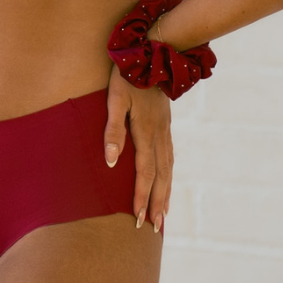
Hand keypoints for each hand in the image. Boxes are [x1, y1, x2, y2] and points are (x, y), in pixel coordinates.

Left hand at [103, 63, 172, 230]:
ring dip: (165, 194)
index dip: (141, 197)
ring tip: (164, 216)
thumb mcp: (114, 100)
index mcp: (146, 132)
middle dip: (157, 204)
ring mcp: (165, 131)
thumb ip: (112, 130)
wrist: (154, 54)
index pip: (144, 173)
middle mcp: (160, 136)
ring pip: (168, 170)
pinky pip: (170, 159)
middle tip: (154, 228)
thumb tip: (112, 162)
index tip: (138, 219)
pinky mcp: (166, 126)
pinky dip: (169, 177)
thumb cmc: (127, 76)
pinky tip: (166, 184)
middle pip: (160, 177)